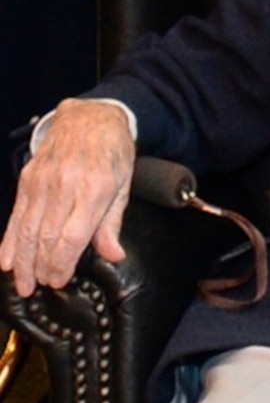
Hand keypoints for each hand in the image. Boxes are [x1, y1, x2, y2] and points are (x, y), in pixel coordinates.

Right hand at [0, 99, 135, 296]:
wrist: (91, 116)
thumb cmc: (113, 152)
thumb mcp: (124, 185)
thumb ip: (113, 223)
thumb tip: (113, 255)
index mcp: (96, 188)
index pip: (72, 237)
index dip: (62, 264)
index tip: (60, 280)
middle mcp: (66, 185)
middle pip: (46, 237)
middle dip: (41, 268)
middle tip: (40, 286)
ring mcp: (43, 182)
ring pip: (27, 230)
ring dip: (22, 261)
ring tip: (22, 283)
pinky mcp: (27, 179)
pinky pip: (16, 216)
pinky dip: (9, 241)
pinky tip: (6, 261)